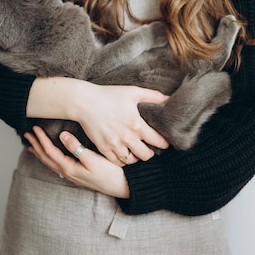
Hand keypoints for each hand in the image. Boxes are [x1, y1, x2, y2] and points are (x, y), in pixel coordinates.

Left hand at [24, 126, 129, 197]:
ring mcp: (73, 175)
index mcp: (70, 168)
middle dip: (36, 146)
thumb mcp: (93, 159)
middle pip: (47, 158)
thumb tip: (62, 135)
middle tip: (27, 135)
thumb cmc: (110, 173)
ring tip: (33, 145)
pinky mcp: (78, 175)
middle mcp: (68, 173)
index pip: (50, 152)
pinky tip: (51, 156)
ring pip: (51, 163)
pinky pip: (57, 165)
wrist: (122, 187)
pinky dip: (50, 158)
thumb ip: (76, 147)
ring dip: (41, 152)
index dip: (41, 140)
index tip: (34, 129)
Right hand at [27, 77, 168, 165]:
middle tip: (151, 149)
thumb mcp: (133, 92)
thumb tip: (169, 99)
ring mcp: (115, 144)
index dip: (164, 143)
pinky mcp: (103, 148)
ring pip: (132, 160)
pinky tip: (124, 154)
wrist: (85, 102)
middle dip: (151, 153)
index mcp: (137, 124)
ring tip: (137, 152)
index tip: (164, 143)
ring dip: (137, 157)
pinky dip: (123, 161)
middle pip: (146, 155)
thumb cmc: (109, 95)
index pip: (158, 141)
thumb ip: (153, 96)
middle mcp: (127, 137)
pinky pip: (117, 162)